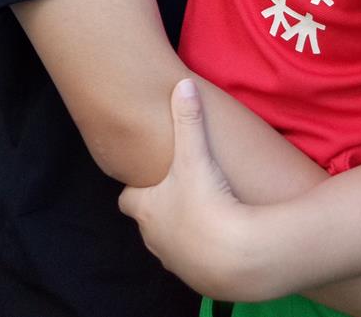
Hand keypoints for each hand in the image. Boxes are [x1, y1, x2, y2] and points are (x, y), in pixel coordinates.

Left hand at [119, 79, 256, 298]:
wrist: (234, 257)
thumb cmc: (205, 203)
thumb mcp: (195, 155)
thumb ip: (189, 119)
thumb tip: (184, 84)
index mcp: (146, 210)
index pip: (127, 199)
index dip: (136, 187)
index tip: (148, 177)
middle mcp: (154, 238)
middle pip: (147, 221)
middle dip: (159, 207)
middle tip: (177, 190)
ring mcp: (175, 260)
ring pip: (169, 243)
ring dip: (180, 230)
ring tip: (200, 212)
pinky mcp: (198, 277)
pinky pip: (193, 260)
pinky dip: (201, 249)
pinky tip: (219, 235)